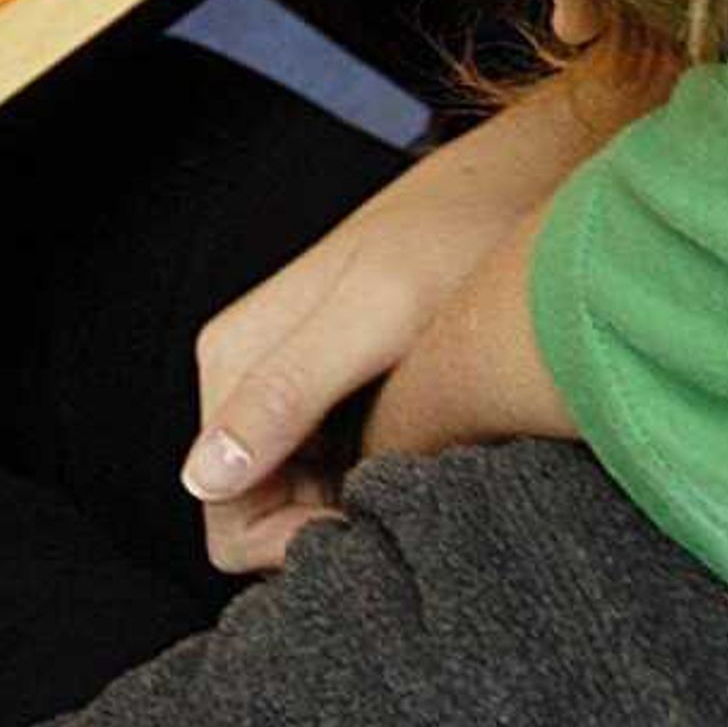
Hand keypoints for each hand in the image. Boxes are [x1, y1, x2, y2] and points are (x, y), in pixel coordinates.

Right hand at [181, 84, 608, 572]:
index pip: (222, 510)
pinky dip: (376, 489)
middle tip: (411, 513)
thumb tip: (205, 477)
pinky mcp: (341, 392)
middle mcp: (251, 377)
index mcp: (234, 360)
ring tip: (429, 485)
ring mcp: (295, 386)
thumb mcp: (377, 312)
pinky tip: (431, 469)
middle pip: (255, 514)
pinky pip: (334, 474)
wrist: (522, 182)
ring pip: (296, 501)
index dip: (293, 543)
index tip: (375, 532)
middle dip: (322, 535)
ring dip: (353, 515)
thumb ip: (289, 388)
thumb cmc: (456, 234)